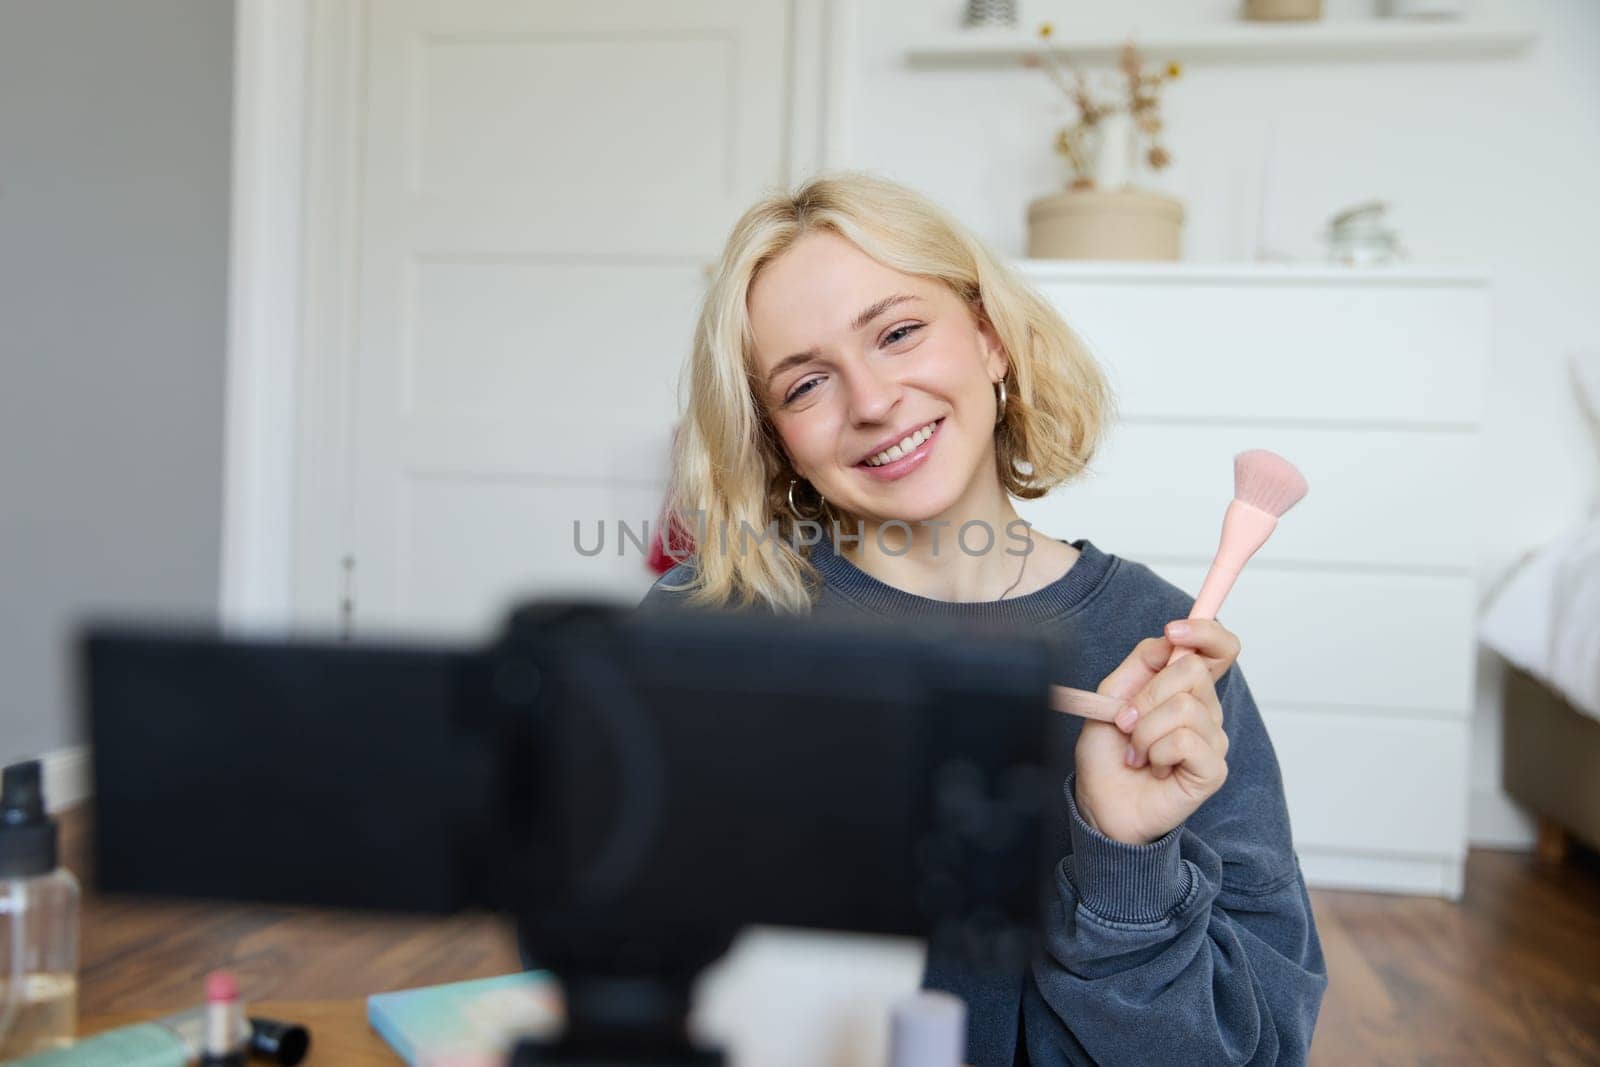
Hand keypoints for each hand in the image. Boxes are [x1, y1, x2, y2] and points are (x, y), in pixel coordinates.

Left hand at [1072, 619, 1239, 844]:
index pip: (1221, 648)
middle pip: (1193, 670)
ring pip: (1184, 708)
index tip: (1174, 631)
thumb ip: (1142, 661)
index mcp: (1186, 688)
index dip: (1206, 631)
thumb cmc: (1109, 751)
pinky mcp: (1213, 769)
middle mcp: (1206, 710)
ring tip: (1136, 752)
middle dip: (1147, 695)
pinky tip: (1152, 768)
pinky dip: (1155, 753)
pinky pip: (1185, 741)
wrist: (1100, 800)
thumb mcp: (1112, 695)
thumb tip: (1170, 640)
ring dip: (1144, 731)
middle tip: (1127, 722)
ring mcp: (1213, 739)